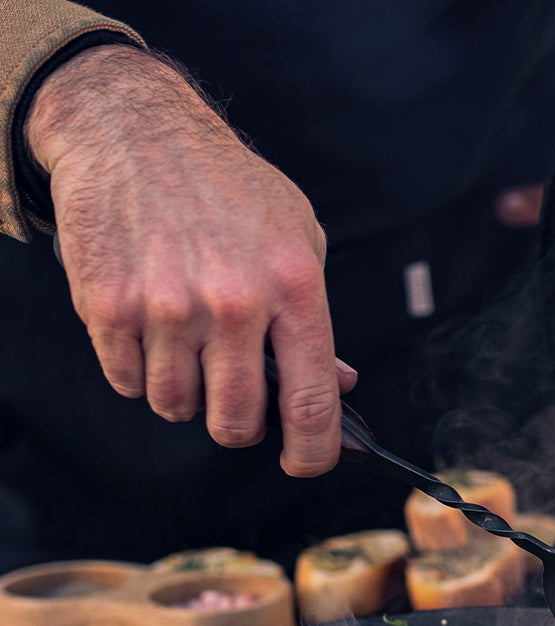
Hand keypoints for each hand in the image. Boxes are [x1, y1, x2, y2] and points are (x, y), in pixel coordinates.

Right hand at [25, 44, 353, 476]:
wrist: (134, 130)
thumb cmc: (228, 188)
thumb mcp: (298, 239)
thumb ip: (315, 319)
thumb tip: (340, 384)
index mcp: (294, 288)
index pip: (312, 401)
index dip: (314, 452)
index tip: (306, 462)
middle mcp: (234, 302)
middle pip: (237, 422)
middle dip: (239, 426)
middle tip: (235, 401)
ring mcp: (168, 307)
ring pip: (176, 407)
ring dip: (185, 395)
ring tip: (188, 348)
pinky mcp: (111, 307)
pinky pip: (128, 383)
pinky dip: (140, 372)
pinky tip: (151, 331)